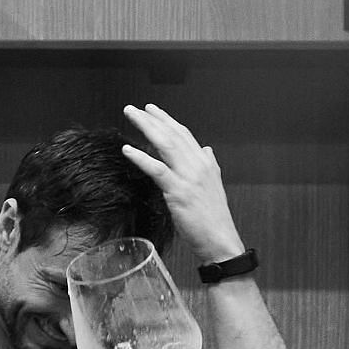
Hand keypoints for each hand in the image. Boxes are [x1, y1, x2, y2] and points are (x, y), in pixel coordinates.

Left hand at [120, 105, 245, 265]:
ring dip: (146, 128)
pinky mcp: (178, 192)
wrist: (220, 239)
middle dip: (152, 119)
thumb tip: (206, 149)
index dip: (167, 120)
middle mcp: (198, 165)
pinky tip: (127, 149)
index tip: (151, 110)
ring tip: (130, 117)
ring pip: (165, 145)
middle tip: (133, 109)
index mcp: (205, 163)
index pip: (184, 134)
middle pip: (172, 135)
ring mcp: (189, 177)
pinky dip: (141, 157)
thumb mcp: (214, 186)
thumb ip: (209, 165)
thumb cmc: (213, 218)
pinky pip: (157, 170)